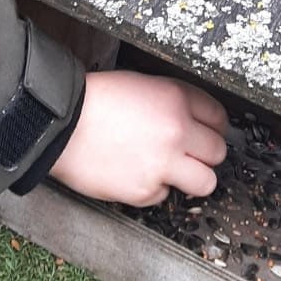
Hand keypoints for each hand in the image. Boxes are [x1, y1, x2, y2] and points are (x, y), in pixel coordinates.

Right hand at [48, 69, 228, 205]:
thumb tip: (193, 121)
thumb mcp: (141, 85)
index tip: (207, 133)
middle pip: (218, 151)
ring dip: (193, 178)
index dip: (213, 126)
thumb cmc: (96, 101)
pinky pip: (166, 195)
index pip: (219, 117)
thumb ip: (172, 102)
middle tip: (189, 153)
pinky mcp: (146, 190)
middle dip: (205, 153)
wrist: (61, 125)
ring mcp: (163, 163)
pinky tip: (137, 174)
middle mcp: (176, 131)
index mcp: (176, 99)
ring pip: (206, 182)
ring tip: (174, 171)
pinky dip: (155, 188)